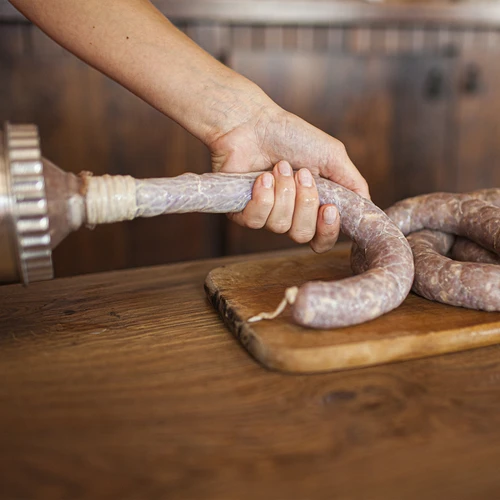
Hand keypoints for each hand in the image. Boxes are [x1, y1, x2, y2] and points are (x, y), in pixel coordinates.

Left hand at [209, 99, 369, 252]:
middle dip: (304, 202)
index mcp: (312, 206)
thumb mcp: (332, 157)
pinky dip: (263, 196)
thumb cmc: (291, 135)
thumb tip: (368, 210)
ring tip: (279, 167)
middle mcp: (290, 214)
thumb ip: (353, 185)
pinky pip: (257, 221)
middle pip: (303, 235)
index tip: (329, 209)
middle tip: (301, 174)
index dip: (328, 231)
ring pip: (280, 227)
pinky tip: (261, 178)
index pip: (323, 239)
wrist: (252, 123)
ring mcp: (266, 215)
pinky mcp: (242, 213)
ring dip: (283, 192)